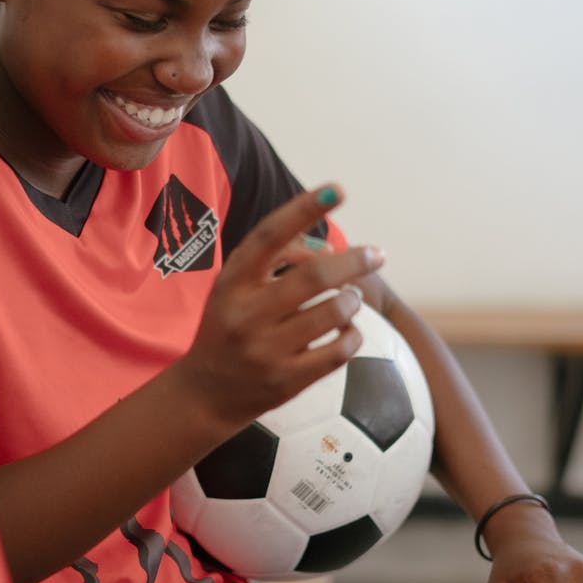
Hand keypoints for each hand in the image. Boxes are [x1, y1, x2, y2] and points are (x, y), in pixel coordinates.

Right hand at [176, 183, 384, 431]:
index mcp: (232, 282)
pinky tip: (347, 330)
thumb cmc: (229, 326)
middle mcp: (246, 314)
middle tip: (377, 254)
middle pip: (315, 276)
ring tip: (352, 298)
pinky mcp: (287, 381)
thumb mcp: (236, 288)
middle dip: (354, 260)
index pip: (270, 236)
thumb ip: (274, 262)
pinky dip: (352, 335)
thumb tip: (330, 249)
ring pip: (334, 313)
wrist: (206, 392)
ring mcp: (266, 350)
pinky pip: (339, 351)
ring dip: (352, 299)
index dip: (304, 209)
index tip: (338, 189)